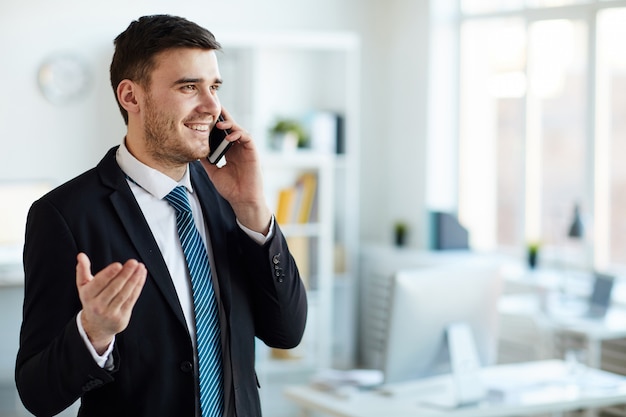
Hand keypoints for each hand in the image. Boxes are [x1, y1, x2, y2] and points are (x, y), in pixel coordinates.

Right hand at [76, 253, 145, 354]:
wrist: (96, 326)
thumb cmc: (92, 301)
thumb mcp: (84, 287)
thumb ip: (82, 270)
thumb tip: (81, 255)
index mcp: (88, 295)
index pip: (99, 283)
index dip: (109, 274)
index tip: (119, 265)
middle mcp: (98, 305)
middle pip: (114, 288)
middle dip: (125, 274)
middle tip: (133, 263)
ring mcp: (110, 312)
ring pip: (124, 294)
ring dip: (134, 279)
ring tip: (140, 268)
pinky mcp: (121, 316)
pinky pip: (131, 299)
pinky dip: (138, 287)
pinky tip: (141, 276)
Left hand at [201, 108, 271, 233]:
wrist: (242, 200)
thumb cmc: (230, 189)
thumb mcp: (213, 171)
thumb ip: (206, 160)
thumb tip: (194, 148)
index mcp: (229, 152)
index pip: (223, 133)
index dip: (216, 123)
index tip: (206, 114)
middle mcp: (238, 148)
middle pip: (231, 128)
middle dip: (223, 117)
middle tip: (214, 107)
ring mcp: (246, 150)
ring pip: (239, 130)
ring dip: (230, 125)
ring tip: (219, 123)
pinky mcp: (253, 153)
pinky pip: (247, 138)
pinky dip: (238, 134)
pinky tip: (229, 137)